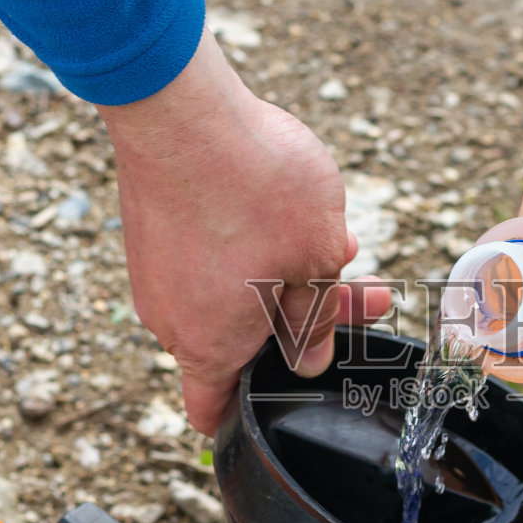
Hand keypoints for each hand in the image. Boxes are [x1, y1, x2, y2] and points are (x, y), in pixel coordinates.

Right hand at [101, 29, 392, 435]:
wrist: (180, 107)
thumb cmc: (253, 187)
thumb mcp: (316, 258)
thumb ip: (317, 317)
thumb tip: (308, 358)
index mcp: (209, 344)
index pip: (212, 411)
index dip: (250, 414)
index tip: (291, 393)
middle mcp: (171, 318)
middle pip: (243, 342)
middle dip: (309, 320)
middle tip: (369, 292)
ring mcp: (154, 271)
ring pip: (232, 294)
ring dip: (287, 275)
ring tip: (342, 240)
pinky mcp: (153, 229)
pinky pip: (208, 258)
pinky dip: (250, 246)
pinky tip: (297, 211)